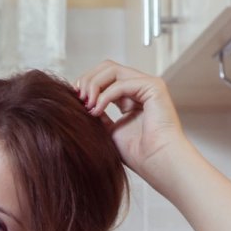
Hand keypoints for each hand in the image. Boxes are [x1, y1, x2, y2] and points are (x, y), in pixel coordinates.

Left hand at [74, 61, 186, 179]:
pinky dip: (105, 95)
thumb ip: (98, 115)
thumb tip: (79, 104)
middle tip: (77, 98)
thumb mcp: (108, 132)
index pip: (104, 78)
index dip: (86, 85)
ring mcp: (147, 85)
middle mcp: (138, 88)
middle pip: (106, 68)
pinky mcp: (153, 87)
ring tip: (86, 105)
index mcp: (129, 98)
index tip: (74, 99)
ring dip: (94, 85)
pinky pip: (122, 83)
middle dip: (88, 80)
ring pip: (112, 70)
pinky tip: (97, 110)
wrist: (157, 163)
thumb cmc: (138, 154)